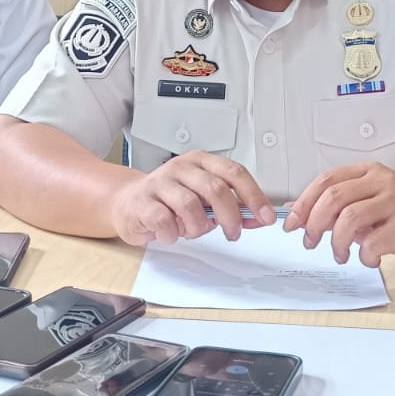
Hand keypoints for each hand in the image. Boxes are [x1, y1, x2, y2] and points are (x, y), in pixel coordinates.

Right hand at [108, 151, 273, 245]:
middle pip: (215, 188)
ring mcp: (160, 181)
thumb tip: (257, 217)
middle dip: (230, 216)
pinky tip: (171, 233)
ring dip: (197, 227)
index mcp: (201, 161)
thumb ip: (230, 206)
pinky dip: (172, 233)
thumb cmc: (170, 201)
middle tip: (233, 233)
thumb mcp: (204, 200)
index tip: (265, 216)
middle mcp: (181, 167)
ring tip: (193, 231)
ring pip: (190, 204)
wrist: (129, 202)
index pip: (234, 172)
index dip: (254, 195)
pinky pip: (163, 219)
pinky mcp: (142, 200)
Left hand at [284, 162, 394, 270]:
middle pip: (333, 198)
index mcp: (370, 172)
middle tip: (310, 242)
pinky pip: (371, 243)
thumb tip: (298, 213)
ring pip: (349, 219)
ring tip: (341, 254)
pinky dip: (363, 256)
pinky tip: (370, 258)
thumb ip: (339, 205)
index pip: (327, 179)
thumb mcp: (369, 201)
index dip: (304, 202)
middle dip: (314, 224)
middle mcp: (383, 182)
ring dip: (337, 243)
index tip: (292, 223)